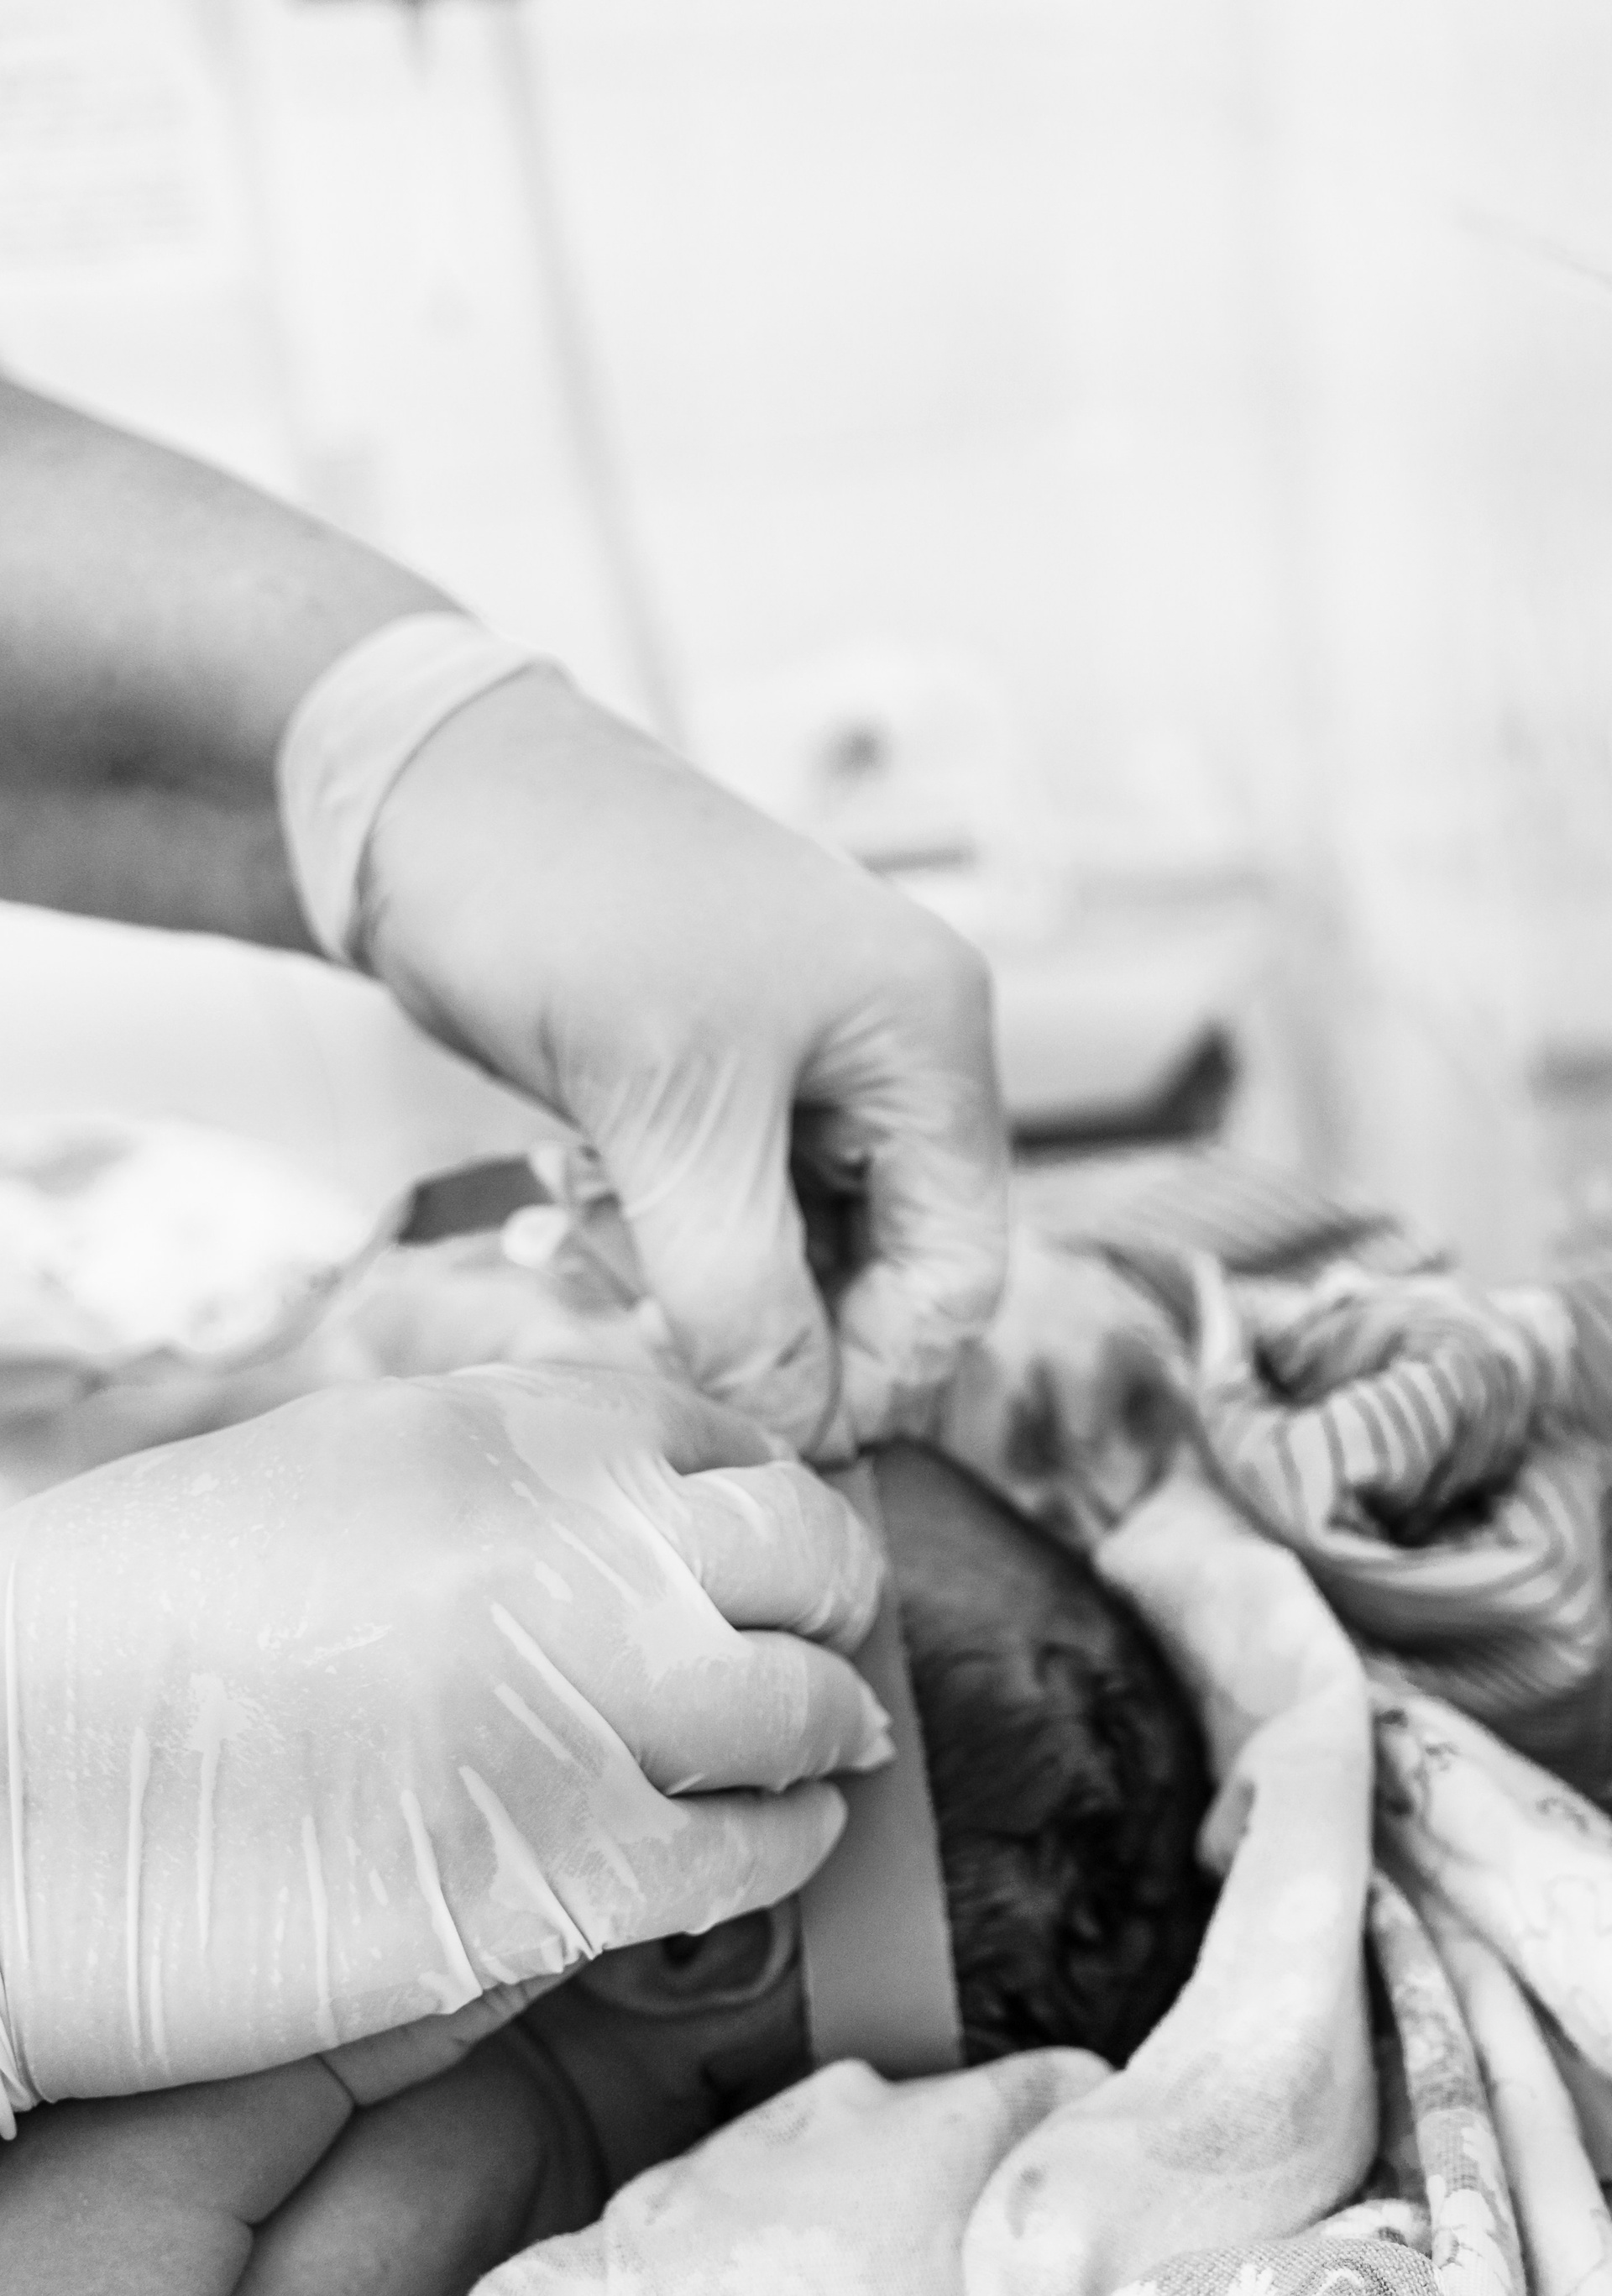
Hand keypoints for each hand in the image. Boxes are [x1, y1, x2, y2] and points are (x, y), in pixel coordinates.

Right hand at [0, 1364, 887, 2104]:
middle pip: (805, 1550)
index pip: (721, 1435)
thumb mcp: (330, 1474)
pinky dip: (788, 1847)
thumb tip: (610, 1534)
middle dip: (832, 1594)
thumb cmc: (122, 1629)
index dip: (762, 1499)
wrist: (7, 1779)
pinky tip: (774, 1846)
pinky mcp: (573, 1862)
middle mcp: (578, 1537)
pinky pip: (756, 1850)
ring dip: (825, 1728)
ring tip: (819, 1748)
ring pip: (808, 1702)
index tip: (764, 1546)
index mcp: (509, 1423)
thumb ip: (494, 1488)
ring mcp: (592, 1697)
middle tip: (828, 1634)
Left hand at [357, 669, 1008, 1453]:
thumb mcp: (665, 1112)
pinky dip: (685, 1240)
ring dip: (727, 1289)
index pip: (963, 1266)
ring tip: (622, 1250)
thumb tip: (801, 1427)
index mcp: (928, 1032)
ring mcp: (815, 1060)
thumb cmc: (563, 904)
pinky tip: (607, 1215)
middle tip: (677, 1351)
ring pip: (813, 1246)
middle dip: (795, 1328)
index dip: (881, 1370)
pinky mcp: (732, 1076)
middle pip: (896, 1264)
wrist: (422, 795)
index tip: (778, 1436)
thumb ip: (742, 1290)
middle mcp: (896, 1047)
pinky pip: (746, 1206)